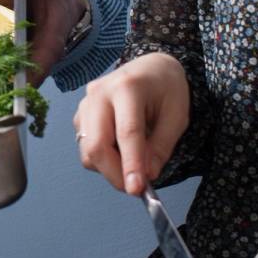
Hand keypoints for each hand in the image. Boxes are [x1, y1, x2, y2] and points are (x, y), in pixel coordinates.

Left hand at [1, 0, 85, 84]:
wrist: (63, 0)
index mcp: (52, 42)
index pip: (39, 67)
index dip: (24, 78)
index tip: (6, 86)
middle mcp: (44, 57)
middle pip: (25, 79)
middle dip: (6, 87)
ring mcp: (33, 61)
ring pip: (17, 78)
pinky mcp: (23, 60)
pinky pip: (9, 70)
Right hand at [75, 52, 189, 195]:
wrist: (150, 67)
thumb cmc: (167, 90)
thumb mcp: (177, 117)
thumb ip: (161, 147)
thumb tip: (147, 176)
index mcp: (128, 87)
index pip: (127, 132)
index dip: (131, 164)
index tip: (137, 190)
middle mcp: (100, 93)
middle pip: (97, 143)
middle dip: (114, 173)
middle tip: (135, 188)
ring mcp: (85, 102)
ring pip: (87, 150)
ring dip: (108, 168)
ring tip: (132, 164)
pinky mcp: (80, 114)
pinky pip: (85, 146)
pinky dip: (101, 158)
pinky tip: (119, 150)